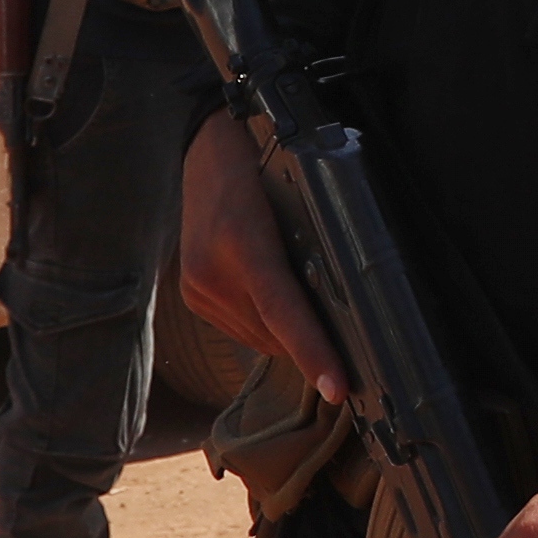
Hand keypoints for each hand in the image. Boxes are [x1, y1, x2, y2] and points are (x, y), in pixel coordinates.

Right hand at [176, 113, 345, 399]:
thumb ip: (312, 252)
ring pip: (258, 338)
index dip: (313, 353)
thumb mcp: (297, 202)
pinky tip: (275, 300)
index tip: (337, 388)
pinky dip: (265, 323)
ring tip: (304, 303)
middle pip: (275, 334)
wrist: (206, 149)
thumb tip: (345, 306)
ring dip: (286, 334)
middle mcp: (213, 272)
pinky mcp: (191, 294)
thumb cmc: (263, 168)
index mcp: (244, 245)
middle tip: (346, 336)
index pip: (284, 312)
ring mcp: (197, 287)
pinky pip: (240, 328)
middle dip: (310, 342)